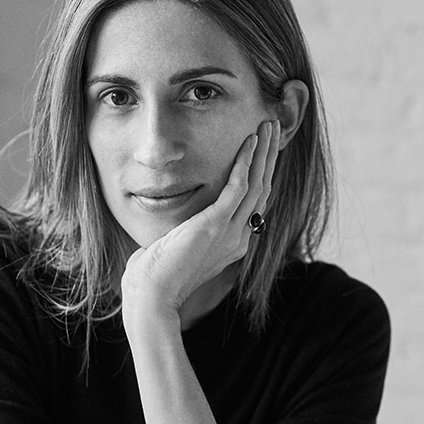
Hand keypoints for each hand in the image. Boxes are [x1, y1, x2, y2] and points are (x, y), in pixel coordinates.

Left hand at [121, 119, 279, 319]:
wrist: (151, 296)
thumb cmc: (153, 277)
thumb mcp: (175, 249)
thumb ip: (183, 234)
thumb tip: (174, 226)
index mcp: (231, 245)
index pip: (254, 205)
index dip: (260, 176)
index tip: (262, 152)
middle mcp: (238, 239)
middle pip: (262, 190)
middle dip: (269, 158)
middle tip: (272, 130)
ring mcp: (231, 233)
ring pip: (258, 185)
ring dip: (264, 153)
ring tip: (268, 127)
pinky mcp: (216, 225)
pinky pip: (240, 187)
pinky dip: (246, 162)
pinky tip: (250, 143)